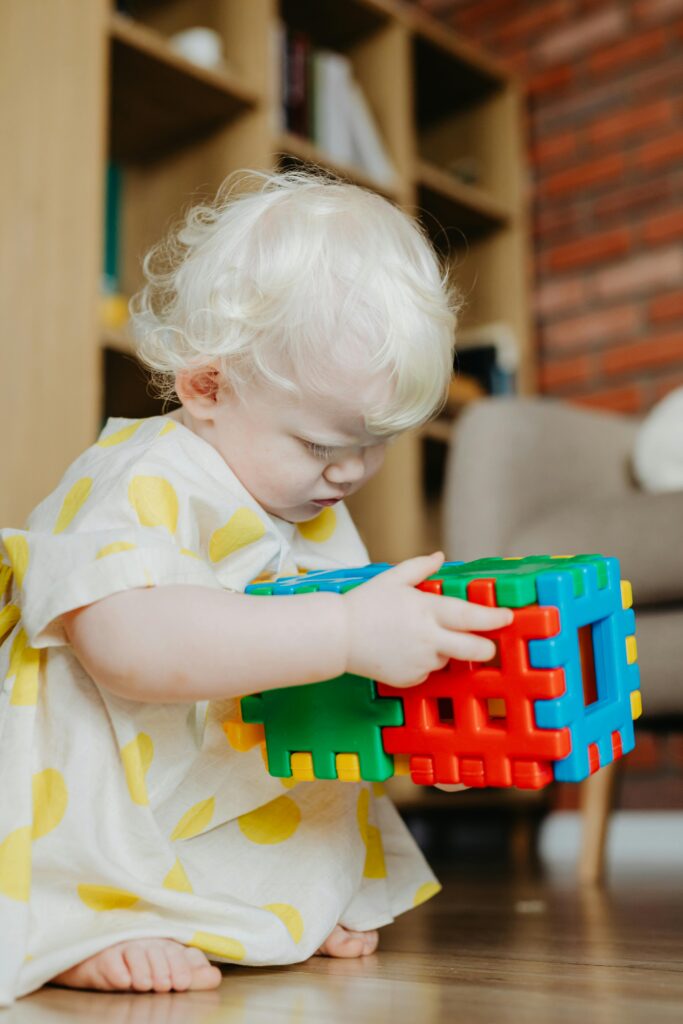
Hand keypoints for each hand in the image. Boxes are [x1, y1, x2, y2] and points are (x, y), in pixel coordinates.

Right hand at [343, 551, 513, 687]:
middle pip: (475, 649)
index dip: (494, 618)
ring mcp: (421, 662)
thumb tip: (440, 558)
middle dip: (486, 647)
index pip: (472, 616)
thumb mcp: (392, 578)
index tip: (508, 617)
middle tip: (485, 643)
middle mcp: (429, 639)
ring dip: (443, 650)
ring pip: (448, 658)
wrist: (338, 637)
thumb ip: (420, 567)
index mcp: (428, 610)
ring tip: (414, 638)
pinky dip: (422, 662)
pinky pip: (428, 671)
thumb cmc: (364, 604)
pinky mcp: (411, 679)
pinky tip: (402, 651)